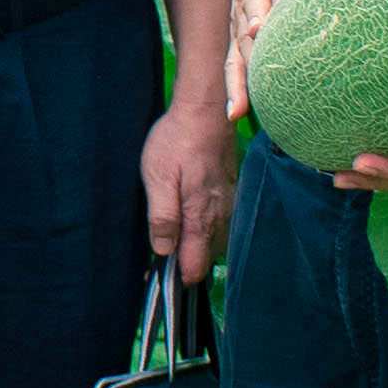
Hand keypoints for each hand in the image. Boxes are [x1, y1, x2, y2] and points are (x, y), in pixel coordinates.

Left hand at [142, 97, 232, 283]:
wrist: (206, 111)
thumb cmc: (177, 141)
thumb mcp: (158, 178)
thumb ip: (163, 217)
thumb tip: (163, 251)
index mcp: (201, 217)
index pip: (195, 267)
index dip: (176, 276)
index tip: (157, 273)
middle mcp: (220, 217)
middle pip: (205, 259)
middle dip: (185, 263)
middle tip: (159, 250)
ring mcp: (228, 205)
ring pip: (214, 242)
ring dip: (194, 246)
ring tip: (170, 234)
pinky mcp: (230, 194)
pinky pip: (220, 224)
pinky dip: (204, 229)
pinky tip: (188, 216)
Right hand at [210, 0, 319, 123]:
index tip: (283, 0)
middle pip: (253, 9)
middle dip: (255, 25)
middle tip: (259, 37)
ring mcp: (241, 14)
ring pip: (240, 43)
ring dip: (242, 71)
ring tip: (245, 100)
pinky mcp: (236, 33)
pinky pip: (233, 61)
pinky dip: (234, 86)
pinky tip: (235, 112)